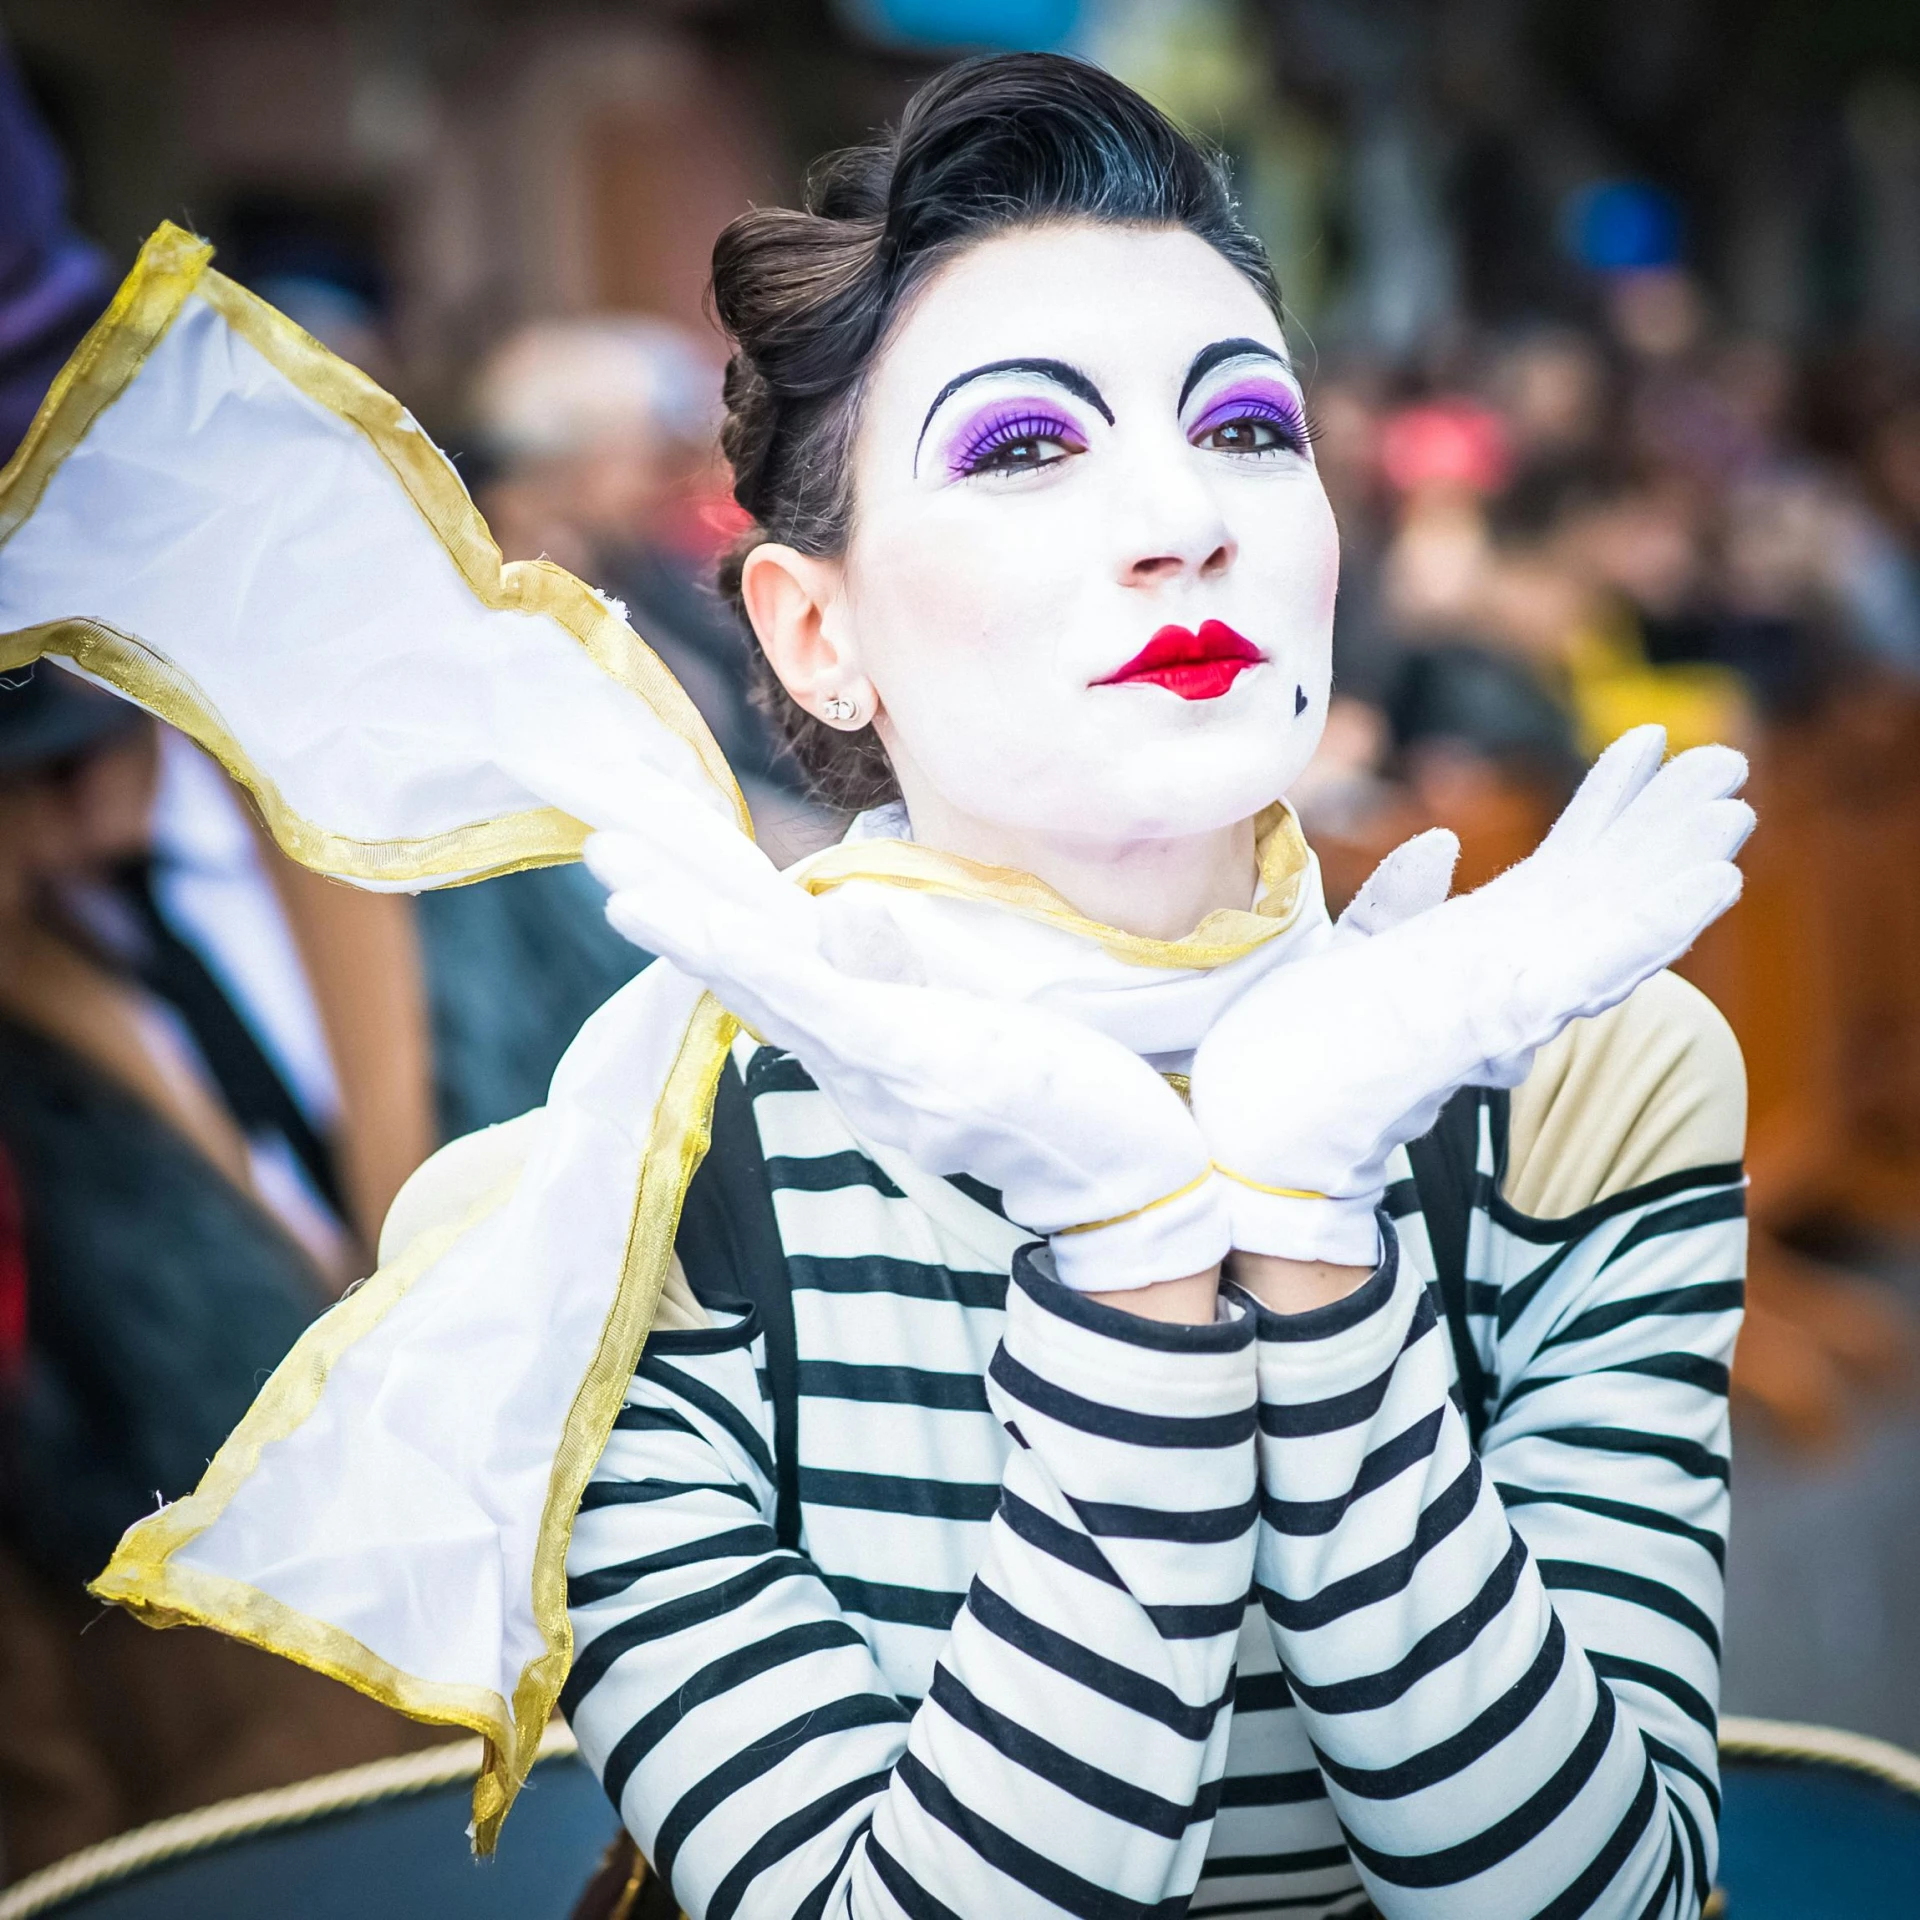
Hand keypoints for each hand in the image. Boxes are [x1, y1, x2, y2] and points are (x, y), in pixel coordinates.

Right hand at [583, 818, 1227, 1293]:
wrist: (1125, 1175)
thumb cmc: (1058, 1091)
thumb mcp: (967, 1021)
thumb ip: (899, 976)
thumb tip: (841, 917)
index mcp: (863, 1051)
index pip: (772, 971)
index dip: (708, 918)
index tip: (648, 869)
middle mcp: (851, 1068)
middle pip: (746, 976)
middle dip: (673, 912)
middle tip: (601, 854)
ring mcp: (875, 1069)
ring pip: (765, 987)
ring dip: (689, 930)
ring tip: (622, 881)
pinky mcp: (910, 1062)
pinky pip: (821, 1007)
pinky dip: (759, 965)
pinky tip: (711, 930)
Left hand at [1191, 727, 1751, 1264]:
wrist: (1272, 1129)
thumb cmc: (1315, 1048)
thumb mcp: (1356, 952)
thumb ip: (1400, 902)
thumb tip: (1441, 847)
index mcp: (1481, 945)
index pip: (1561, 863)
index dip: (1608, 803)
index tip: (1651, 740)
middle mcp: (1510, 970)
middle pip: (1608, 885)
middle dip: (1669, 825)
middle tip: (1733, 760)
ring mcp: (1513, 997)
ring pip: (1618, 925)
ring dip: (1679, 874)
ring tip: (1737, 817)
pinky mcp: (1500, 1024)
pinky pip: (1586, 973)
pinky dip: (1650, 931)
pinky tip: (1707, 890)